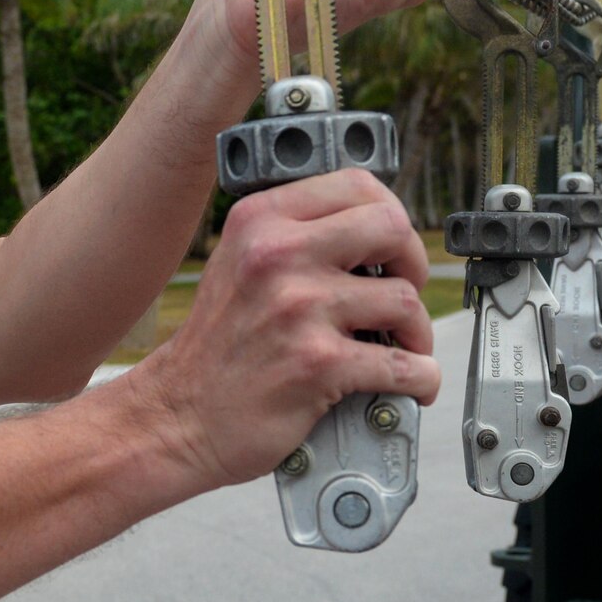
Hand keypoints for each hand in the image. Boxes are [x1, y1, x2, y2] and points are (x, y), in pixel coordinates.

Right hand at [127, 168, 438, 488]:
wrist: (180, 417)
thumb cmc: (218, 346)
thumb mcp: (238, 263)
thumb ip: (293, 237)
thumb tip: (373, 232)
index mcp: (260, 220)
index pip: (356, 185)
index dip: (390, 215)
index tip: (391, 248)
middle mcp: (277, 255)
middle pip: (391, 229)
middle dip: (413, 263)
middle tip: (404, 292)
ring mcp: (298, 308)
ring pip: (404, 300)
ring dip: (417, 332)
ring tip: (404, 348)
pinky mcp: (318, 364)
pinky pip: (404, 364)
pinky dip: (421, 379)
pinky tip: (412, 383)